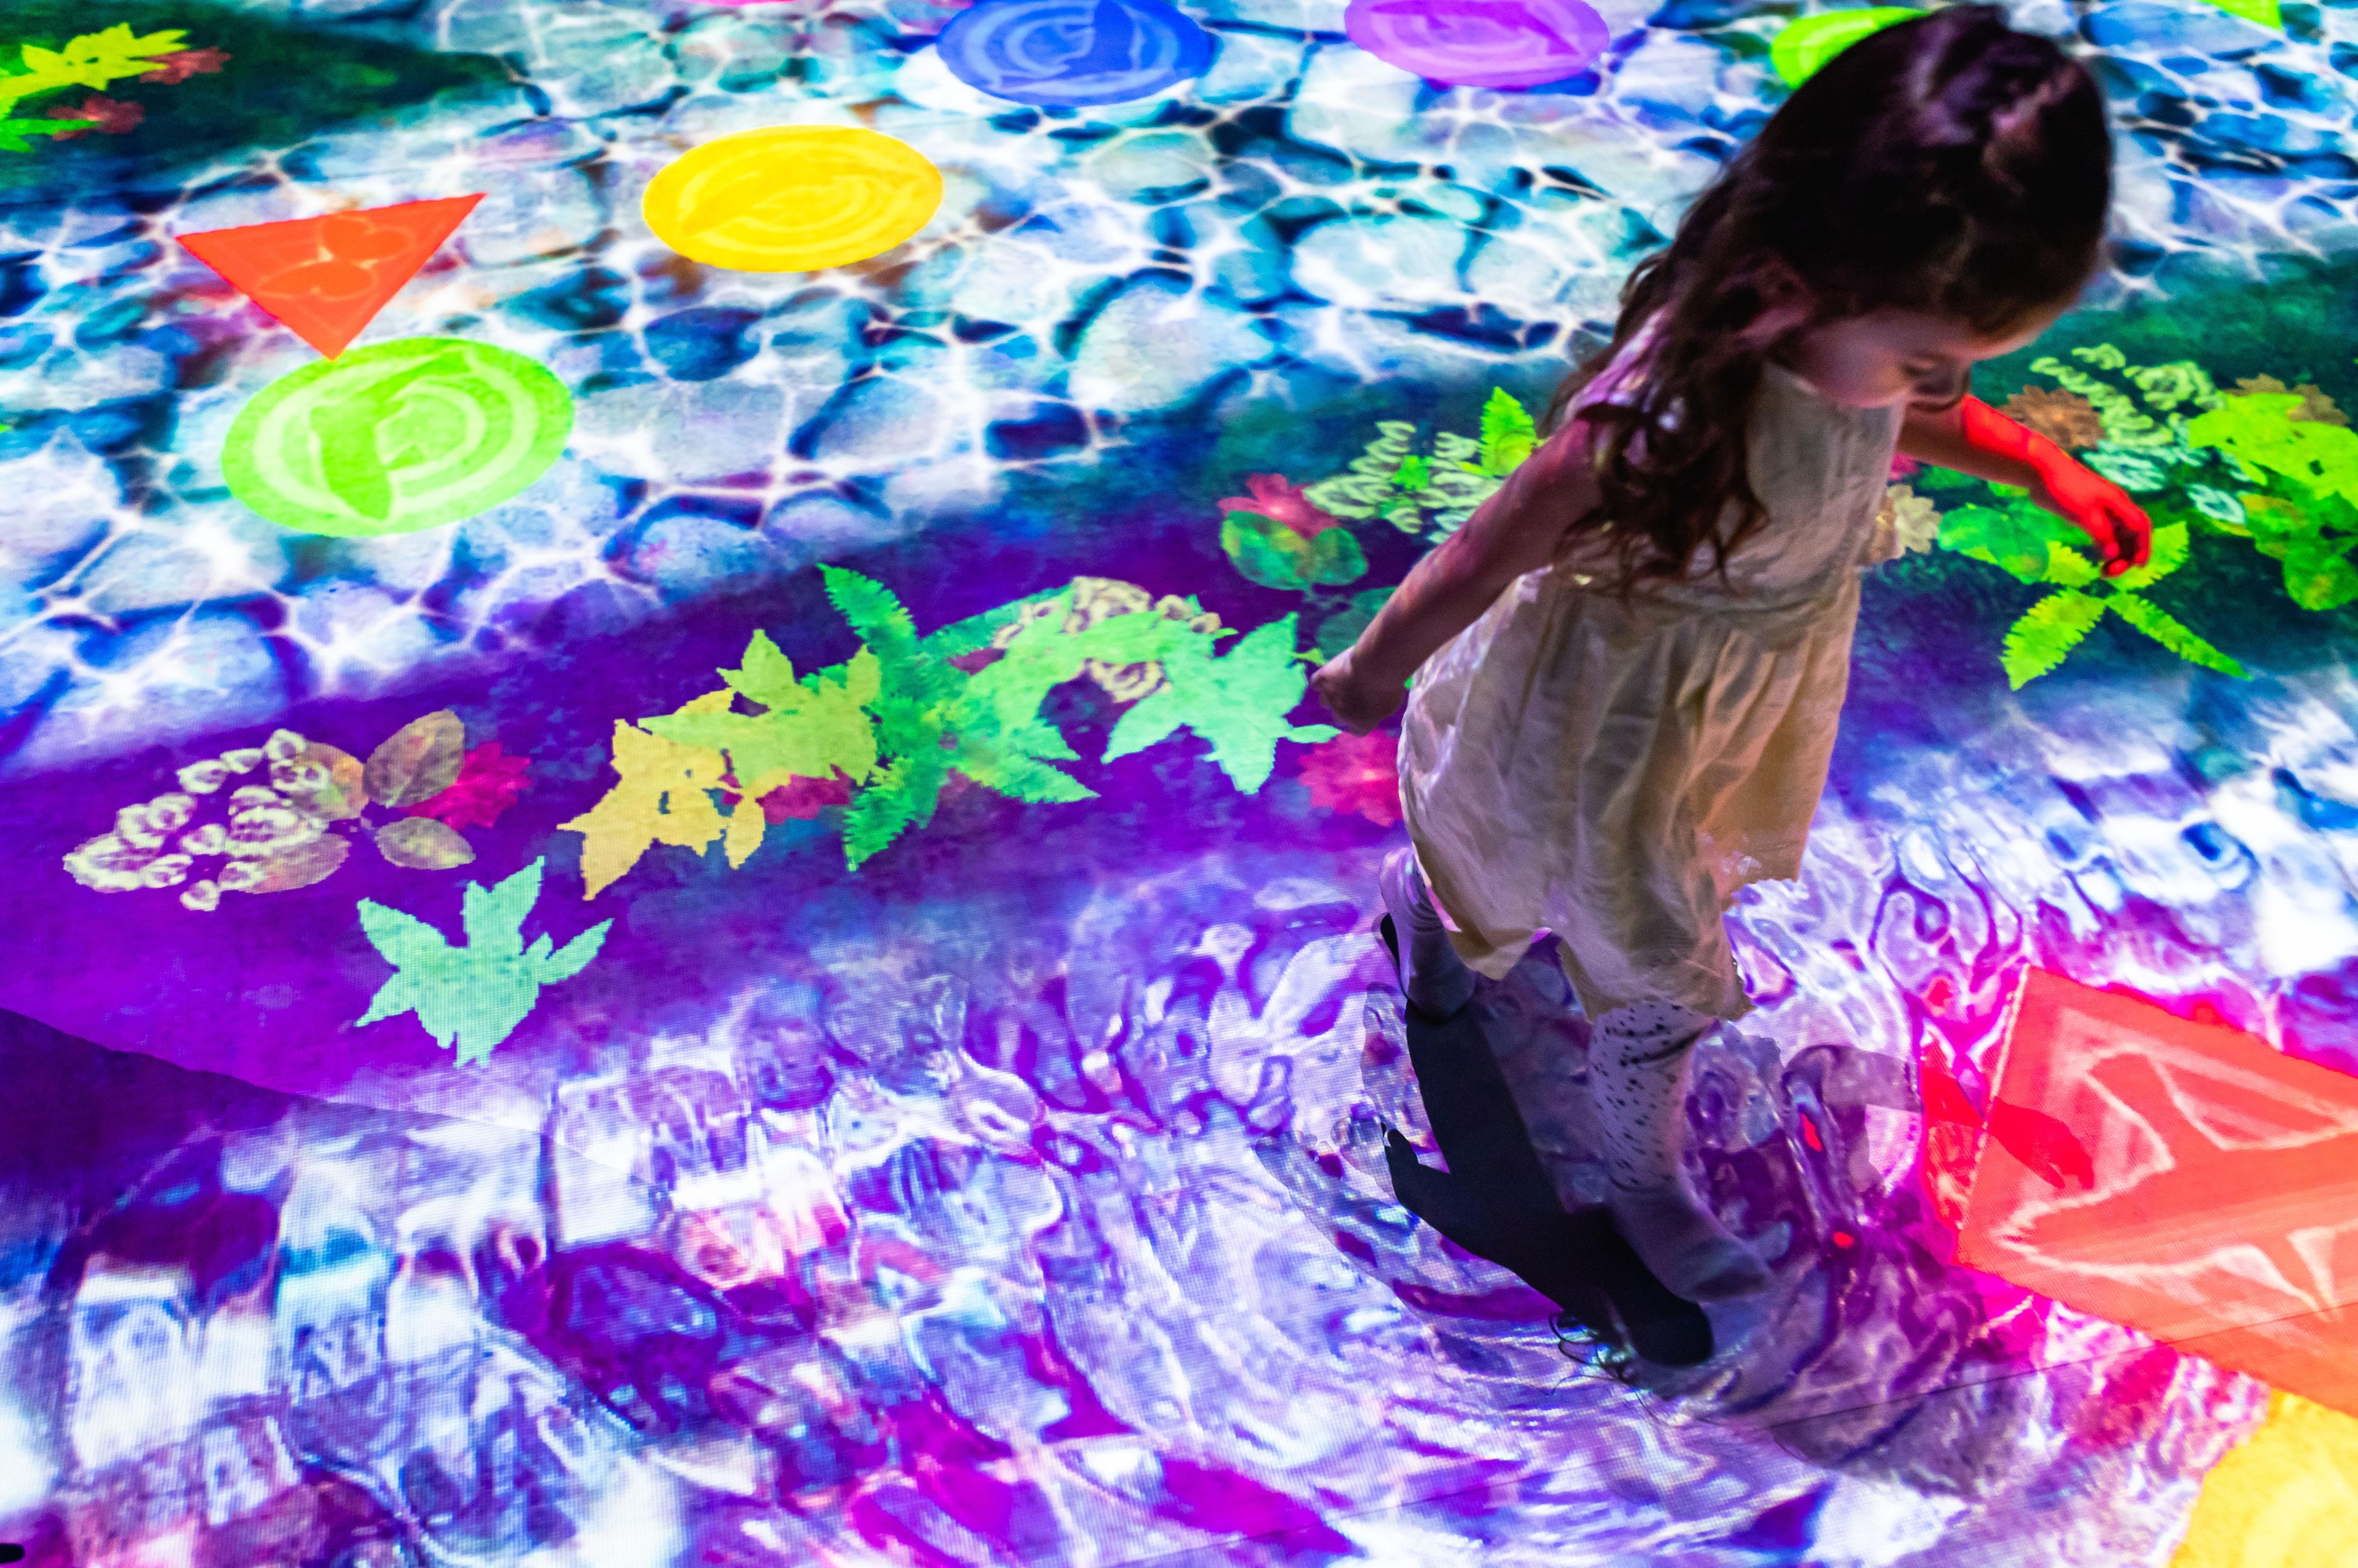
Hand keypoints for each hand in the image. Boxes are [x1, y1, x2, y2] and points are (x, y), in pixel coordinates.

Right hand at [1311, 649, 1402, 735]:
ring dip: (1331, 695)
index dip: (1358, 722)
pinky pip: (1316, 683)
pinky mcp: (1322, 679)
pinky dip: (1320, 681)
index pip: (1357, 731)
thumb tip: (1376, 711)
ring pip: (1324, 701)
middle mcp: (1341, 715)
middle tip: (1352, 697)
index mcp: (1361, 724)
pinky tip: (1327, 676)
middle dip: (1344, 709)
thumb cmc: (1389, 685)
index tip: (1361, 715)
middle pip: (1338, 717)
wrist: (1376, 665)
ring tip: (1339, 685)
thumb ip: (1380, 711)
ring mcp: (1329, 697)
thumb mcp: (1392, 704)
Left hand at [2030, 461, 2151, 577]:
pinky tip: (2096, 559)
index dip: (2144, 546)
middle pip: (2131, 535)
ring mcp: (2100, 511)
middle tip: (2109, 574)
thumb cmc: (2065, 490)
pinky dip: (2103, 548)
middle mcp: (2114, 508)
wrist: (2042, 472)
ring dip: (2115, 555)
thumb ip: (2100, 534)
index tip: (2138, 567)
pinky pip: (2102, 535)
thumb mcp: (2084, 514)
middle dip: (2127, 556)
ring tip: (2102, 572)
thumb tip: (2112, 555)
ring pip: (2117, 537)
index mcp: (2118, 504)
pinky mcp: (2086, 514)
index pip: (2141, 526)